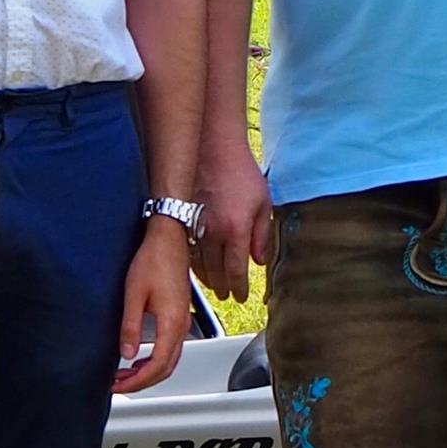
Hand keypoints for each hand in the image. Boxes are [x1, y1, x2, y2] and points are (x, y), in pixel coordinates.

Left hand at [114, 220, 192, 392]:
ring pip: (170, 360)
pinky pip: (171, 348)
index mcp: (171, 323)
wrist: (169, 238)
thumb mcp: (134, 294)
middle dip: (142, 382)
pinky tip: (139, 357)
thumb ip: (130, 326)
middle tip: (119, 384)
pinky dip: (155, 360)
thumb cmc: (153, 259)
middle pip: (166, 368)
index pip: (156, 365)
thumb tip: (126, 353)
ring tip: (125, 374)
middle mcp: (181, 325)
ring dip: (149, 372)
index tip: (117, 384)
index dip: (136, 381)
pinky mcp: (179, 315)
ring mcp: (182, 321)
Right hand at [197, 141, 274, 302]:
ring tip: (216, 287)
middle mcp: (214, 232)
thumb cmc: (241, 174)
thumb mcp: (263, 203)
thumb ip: (262, 235)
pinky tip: (200, 268)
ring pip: (199, 264)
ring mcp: (195, 226)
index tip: (241, 296)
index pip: (236, 270)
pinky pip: (187, 251)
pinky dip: (194, 264)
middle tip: (229, 295)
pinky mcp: (183, 220)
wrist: (213, 150)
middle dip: (223, 288)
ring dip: (208, 279)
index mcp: (236, 229)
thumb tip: (259, 261)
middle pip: (216, 272)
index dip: (239, 287)